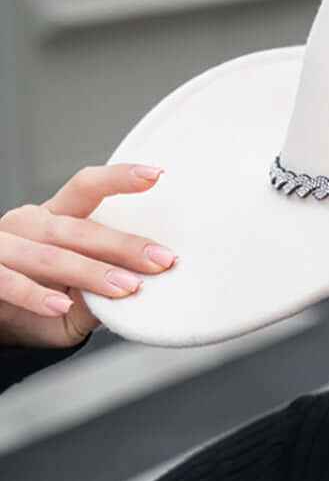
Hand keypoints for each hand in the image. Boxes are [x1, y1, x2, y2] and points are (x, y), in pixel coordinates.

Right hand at [0, 164, 177, 348]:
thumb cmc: (39, 306)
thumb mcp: (76, 299)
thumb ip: (101, 294)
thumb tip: (142, 293)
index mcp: (54, 219)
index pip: (85, 188)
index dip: (117, 178)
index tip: (155, 174)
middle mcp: (29, 225)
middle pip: (78, 229)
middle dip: (123, 245)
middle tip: (161, 259)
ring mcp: (3, 246)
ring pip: (50, 256)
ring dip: (90, 271)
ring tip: (126, 287)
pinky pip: (9, 282)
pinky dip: (35, 295)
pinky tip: (60, 306)